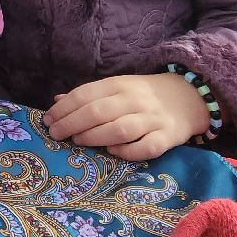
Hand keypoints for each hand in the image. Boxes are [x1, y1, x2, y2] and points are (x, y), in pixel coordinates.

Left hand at [44, 72, 211, 160]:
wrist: (188, 96)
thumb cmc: (143, 95)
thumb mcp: (116, 88)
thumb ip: (88, 95)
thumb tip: (57, 102)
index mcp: (119, 85)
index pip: (85, 95)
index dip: (63, 109)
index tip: (48, 120)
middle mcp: (135, 100)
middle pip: (98, 112)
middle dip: (71, 124)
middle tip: (56, 134)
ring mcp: (152, 120)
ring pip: (120, 129)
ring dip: (94, 137)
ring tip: (78, 141)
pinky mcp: (167, 138)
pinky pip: (146, 148)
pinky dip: (127, 151)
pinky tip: (112, 151)